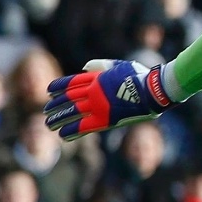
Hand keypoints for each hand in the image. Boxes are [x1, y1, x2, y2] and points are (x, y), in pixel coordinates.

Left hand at [43, 59, 176, 139]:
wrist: (156, 90)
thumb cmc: (143, 77)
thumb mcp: (121, 65)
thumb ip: (102, 65)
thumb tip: (84, 67)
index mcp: (97, 78)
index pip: (71, 82)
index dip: (58, 87)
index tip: (49, 92)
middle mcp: (94, 91)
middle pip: (68, 98)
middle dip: (54, 105)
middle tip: (46, 111)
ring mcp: (99, 105)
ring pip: (72, 113)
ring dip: (58, 119)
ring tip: (49, 125)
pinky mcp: (107, 119)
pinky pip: (84, 126)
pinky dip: (72, 131)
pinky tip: (63, 136)